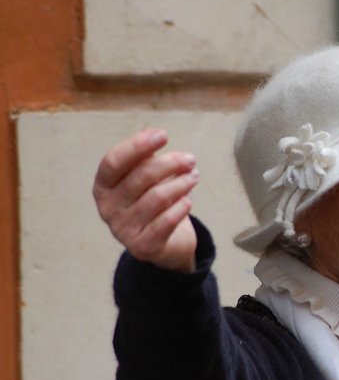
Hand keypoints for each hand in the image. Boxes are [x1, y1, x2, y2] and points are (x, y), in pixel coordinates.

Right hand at [93, 129, 198, 271]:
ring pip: (158, 197)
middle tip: (191, 159)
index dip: (137, 146)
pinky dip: (181, 207)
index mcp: (103, 186)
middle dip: (171, 164)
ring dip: (181, 183)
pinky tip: (188, 200)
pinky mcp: (142, 247)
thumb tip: (153, 132)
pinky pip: (166, 221)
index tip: (163, 135)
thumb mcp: (146, 175)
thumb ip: (146, 154)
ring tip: (194, 177)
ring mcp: (123, 229)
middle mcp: (107, 208)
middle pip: (141, 177)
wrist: (163, 243)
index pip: (114, 161)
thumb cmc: (152, 201)